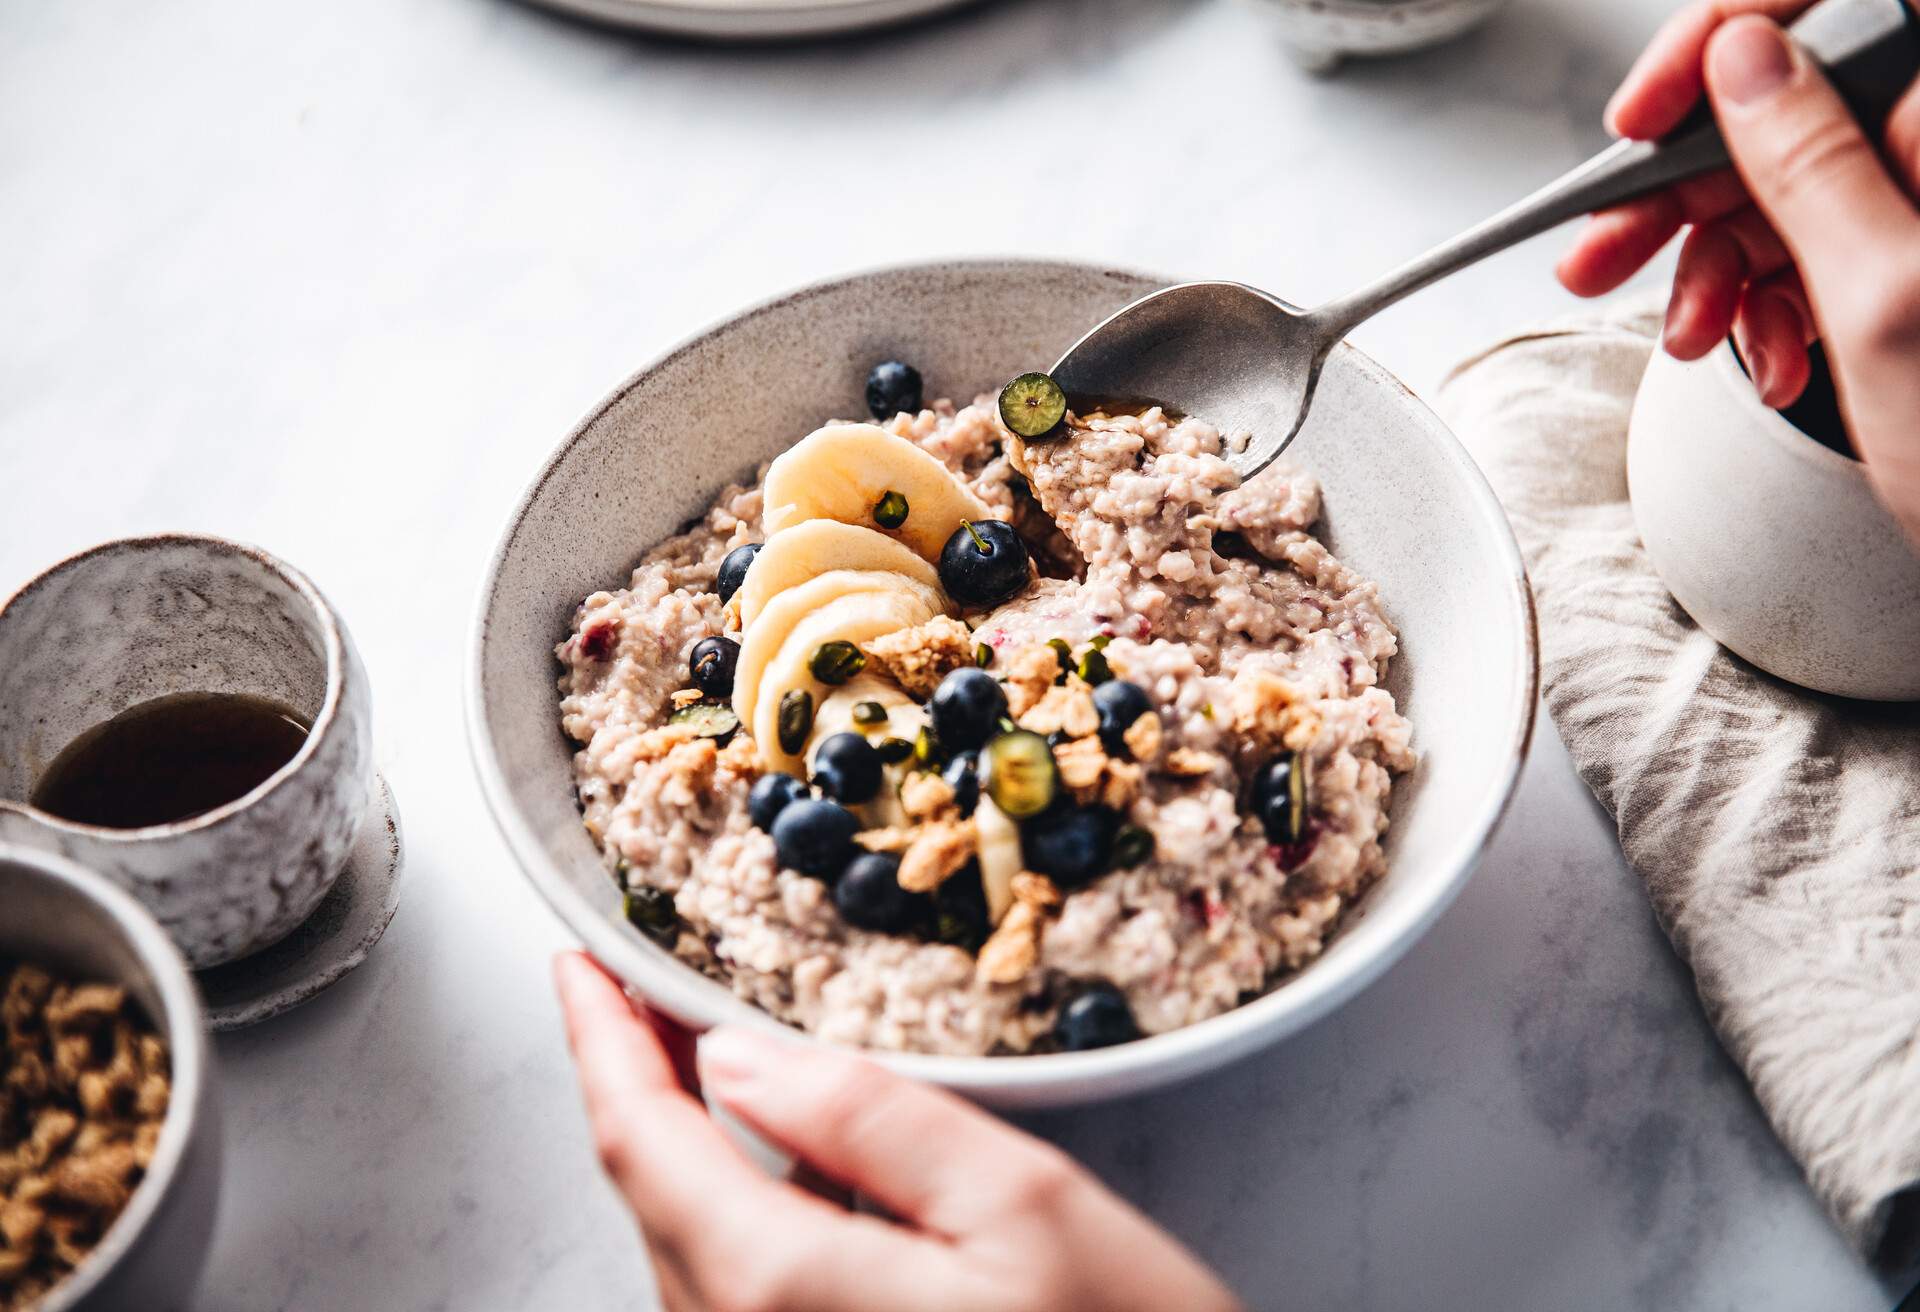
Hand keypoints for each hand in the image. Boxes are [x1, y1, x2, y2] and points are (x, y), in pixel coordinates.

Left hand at [553, 952, 1242, 1311]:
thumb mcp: (1020, 1207)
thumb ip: (869, 1122)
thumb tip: (737, 1059)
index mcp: (779, 1288)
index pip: (641, 1140)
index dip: (600, 1037)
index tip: (582, 962)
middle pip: (651, 1192)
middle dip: (636, 1076)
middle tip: (643, 983)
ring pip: (684, 1243)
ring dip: (678, 1139)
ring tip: (695, 1050)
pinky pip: (732, 1290)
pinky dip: (726, 1202)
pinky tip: (770, 1159)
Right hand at [1558, 0, 1919, 540]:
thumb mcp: (1885, 299)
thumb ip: (1811, 162)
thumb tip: (1743, 59)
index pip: (1826, 8)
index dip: (1722, 40)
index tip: (1644, 113)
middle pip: (1787, 103)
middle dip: (1683, 185)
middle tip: (1602, 249)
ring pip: (1784, 188)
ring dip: (1713, 265)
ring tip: (1687, 337)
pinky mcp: (1912, 266)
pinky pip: (1811, 252)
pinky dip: (1764, 305)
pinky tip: (1763, 356)